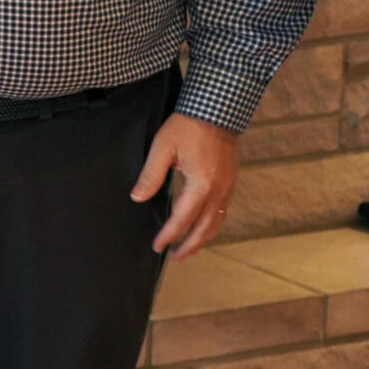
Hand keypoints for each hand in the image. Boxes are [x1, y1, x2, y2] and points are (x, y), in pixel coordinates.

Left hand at [131, 111, 239, 260]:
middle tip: (176, 258)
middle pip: (205, 228)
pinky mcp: (230, 181)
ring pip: (217, 222)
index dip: (169, 235)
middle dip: (190, 245)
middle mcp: (218, 190)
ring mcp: (228, 187)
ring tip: (190, 250)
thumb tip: (138, 198)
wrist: (217, 110)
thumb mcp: (162, 148)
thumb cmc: (187, 126)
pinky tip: (204, 227)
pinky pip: (223, 211)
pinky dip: (213, 224)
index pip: (182, 218)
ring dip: (203, 238)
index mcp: (201, 184)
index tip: (157, 246)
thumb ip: (151, 175)